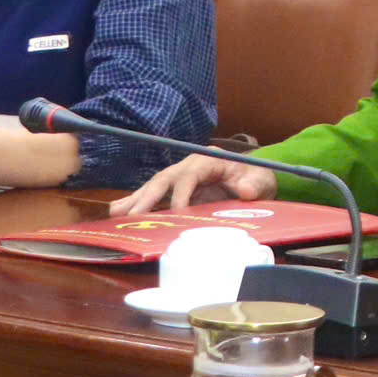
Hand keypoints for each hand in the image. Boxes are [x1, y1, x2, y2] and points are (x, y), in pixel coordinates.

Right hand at [107, 154, 277, 215]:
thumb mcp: (262, 180)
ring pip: (153, 186)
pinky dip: (137, 203)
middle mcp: (189, 166)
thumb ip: (255, 184)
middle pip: (164, 179)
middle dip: (147, 197)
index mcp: (208, 160)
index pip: (189, 175)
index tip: (178, 213)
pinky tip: (118, 213)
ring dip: (135, 200)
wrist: (255, 179)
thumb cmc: (257, 178)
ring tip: (115, 214)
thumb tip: (246, 190)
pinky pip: (153, 196)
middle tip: (132, 216)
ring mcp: (180, 177)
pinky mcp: (175, 189)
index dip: (182, 193)